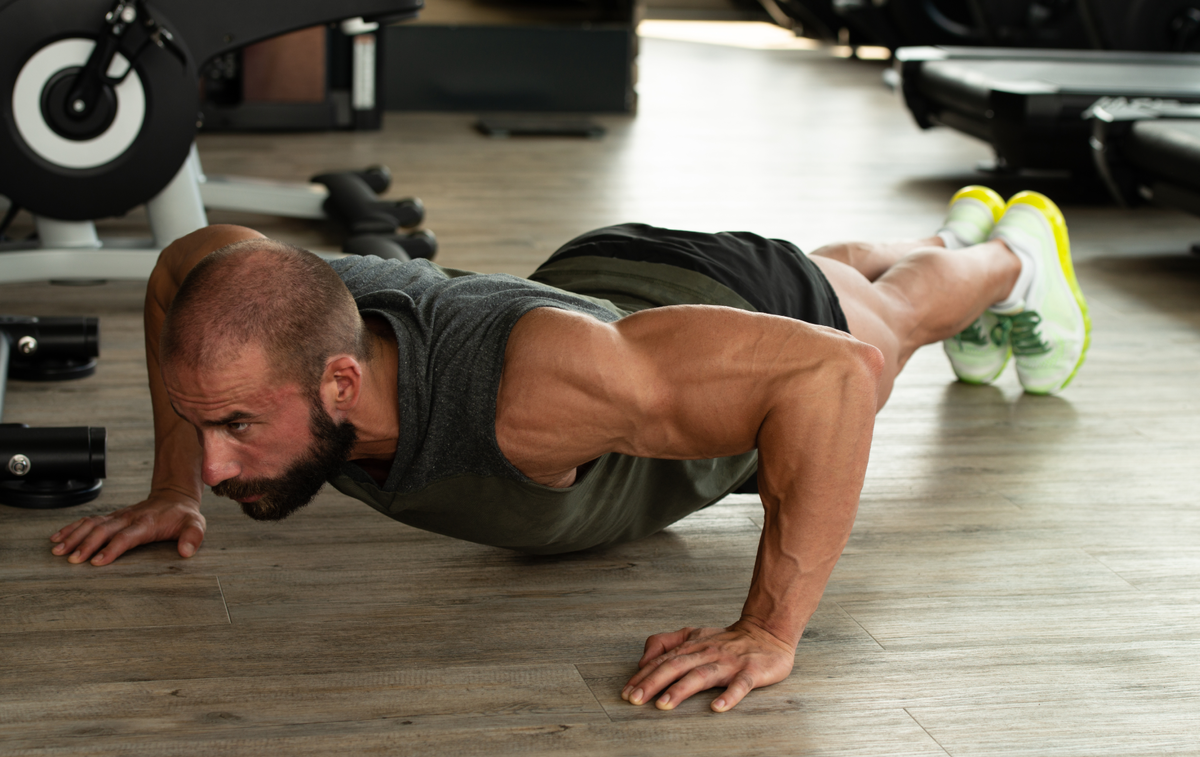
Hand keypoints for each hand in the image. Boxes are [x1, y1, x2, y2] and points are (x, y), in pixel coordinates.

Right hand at [49, 492, 205, 565]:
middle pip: (103, 530)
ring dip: (74, 536)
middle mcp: (129, 518)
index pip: (126, 537)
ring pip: (92, 524)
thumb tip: (186, 551)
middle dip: (86, 544)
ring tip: (58, 549)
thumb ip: (192, 537)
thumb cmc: (183, 515)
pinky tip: (59, 537)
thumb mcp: (195, 525)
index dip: (112, 548)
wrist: (175, 496)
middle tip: (72, 560)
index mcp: (147, 523)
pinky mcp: (112, 516)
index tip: (97, 561)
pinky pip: (89, 520)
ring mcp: (118, 516)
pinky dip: (72, 528)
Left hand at [621, 619, 795, 711]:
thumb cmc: (727, 640)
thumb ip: (666, 643)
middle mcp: (707, 653)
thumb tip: (642, 661)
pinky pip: (740, 685)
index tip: (626, 691)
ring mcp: (729, 663)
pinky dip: (729, 696)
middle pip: (675, 666)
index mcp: (692, 646)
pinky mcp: (752, 672)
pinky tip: (717, 708)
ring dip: (681, 689)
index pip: (662, 660)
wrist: (767, 632)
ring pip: (702, 675)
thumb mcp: (693, 635)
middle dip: (652, 682)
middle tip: (635, 699)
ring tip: (663, 704)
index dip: (643, 676)